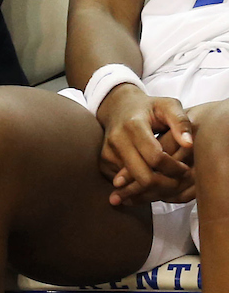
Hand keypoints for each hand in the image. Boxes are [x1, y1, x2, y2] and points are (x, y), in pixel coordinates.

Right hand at [97, 82, 192, 205]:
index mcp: (133, 125)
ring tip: (166, 178)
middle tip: (178, 180)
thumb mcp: (168, 106)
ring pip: (133, 183)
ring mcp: (107, 152)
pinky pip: (124, 183)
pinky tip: (152, 176)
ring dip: (152, 186)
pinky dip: (139, 185)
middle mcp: (117, 140)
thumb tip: (188, 145)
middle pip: (143, 176)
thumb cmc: (149, 108)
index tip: (185, 168)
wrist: (117, 106)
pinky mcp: (103, 162)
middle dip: (164, 183)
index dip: (173, 168)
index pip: (155, 157)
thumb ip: (180, 122)